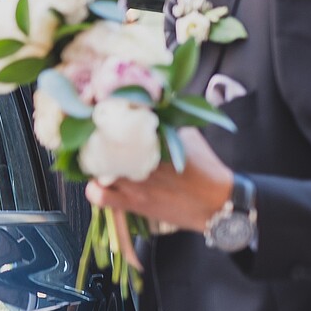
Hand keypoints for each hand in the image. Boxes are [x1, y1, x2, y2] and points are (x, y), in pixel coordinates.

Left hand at [86, 128, 232, 233]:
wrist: (216, 202)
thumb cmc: (205, 167)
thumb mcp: (188, 135)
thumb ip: (168, 121)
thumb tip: (151, 107)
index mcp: (153, 136)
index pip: (117, 120)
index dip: (104, 118)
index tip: (101, 118)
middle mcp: (138, 157)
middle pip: (101, 143)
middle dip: (96, 140)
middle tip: (99, 141)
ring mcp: (132, 181)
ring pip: (95, 168)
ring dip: (94, 164)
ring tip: (101, 163)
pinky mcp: (131, 203)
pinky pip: (98, 196)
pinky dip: (95, 189)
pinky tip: (102, 184)